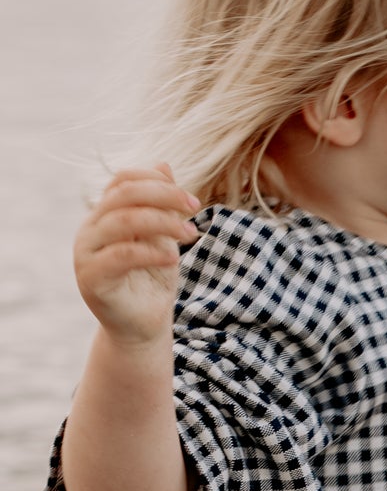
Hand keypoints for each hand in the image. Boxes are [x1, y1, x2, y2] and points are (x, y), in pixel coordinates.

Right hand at [75, 167, 198, 344]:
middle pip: (123, 194)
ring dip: (162, 222)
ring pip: (121, 221)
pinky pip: (120, 256)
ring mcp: (86, 253)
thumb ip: (160, 205)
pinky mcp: (91, 279)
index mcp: (105, 215)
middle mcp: (90, 230)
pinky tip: (174, 256)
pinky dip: (150, 252)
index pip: (123, 181)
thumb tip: (164, 163)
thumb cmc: (152, 281)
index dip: (156, 181)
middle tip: (195, 208)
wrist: (143, 327)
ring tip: (191, 234)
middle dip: (163, 196)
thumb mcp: (162, 237)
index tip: (191, 199)